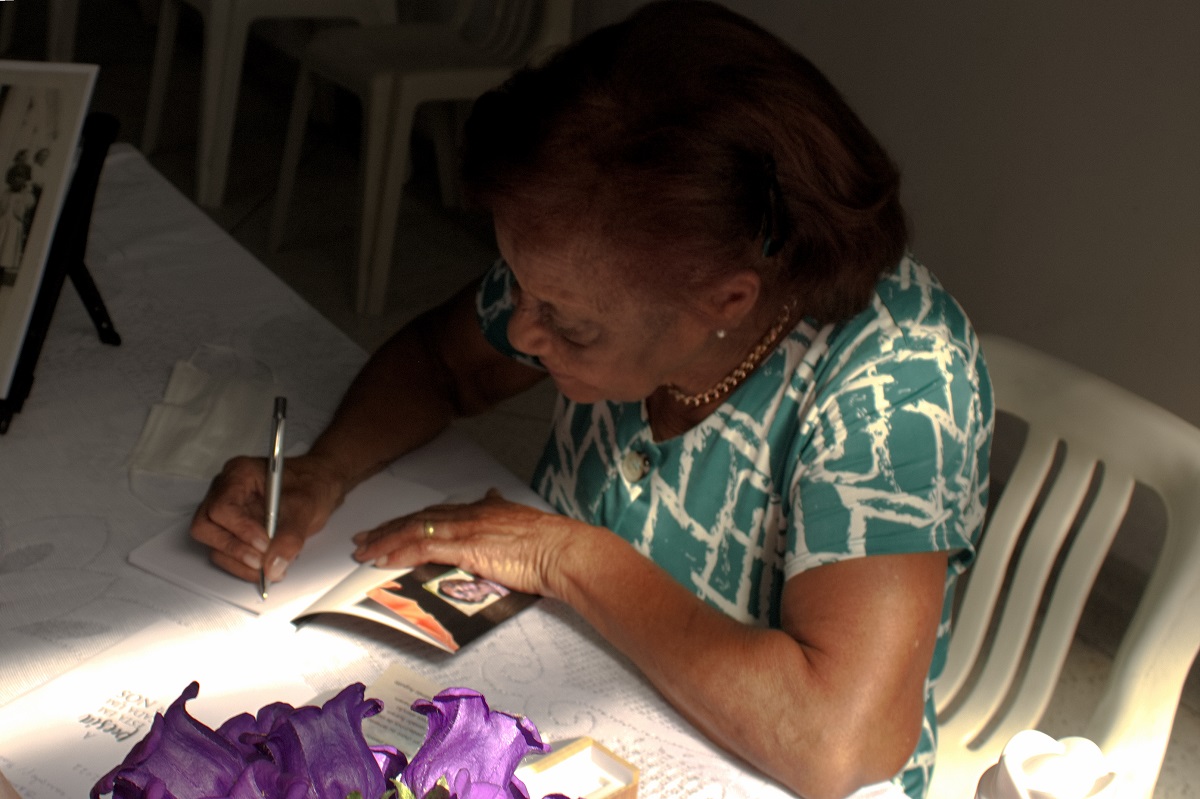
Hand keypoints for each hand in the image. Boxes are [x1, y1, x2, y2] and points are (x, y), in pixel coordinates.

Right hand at [190, 454, 346, 583]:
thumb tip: (273, 565)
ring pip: (213, 544)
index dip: (241, 530)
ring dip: (239, 562)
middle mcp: (225, 491)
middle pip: (206, 527)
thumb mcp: (306, 507)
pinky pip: (224, 553)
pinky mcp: (231, 530)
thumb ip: (290, 537)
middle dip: (234, 549)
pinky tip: (266, 566)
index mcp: (240, 474)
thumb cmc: (310, 485)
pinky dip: (243, 565)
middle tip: (262, 562)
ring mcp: (225, 512)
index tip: (264, 545)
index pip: (221, 507)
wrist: (317, 487)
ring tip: (270, 567)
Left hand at [351, 489, 590, 598]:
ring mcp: (465, 529)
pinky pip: (423, 547)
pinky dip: (399, 551)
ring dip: (385, 541)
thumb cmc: (548, 544)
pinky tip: (383, 558)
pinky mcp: (465, 547)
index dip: (410, 520)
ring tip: (364, 551)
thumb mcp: (520, 518)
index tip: (390, 527)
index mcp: (482, 509)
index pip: (437, 513)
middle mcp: (469, 515)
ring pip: (414, 530)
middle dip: (388, 528)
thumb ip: (502, 508)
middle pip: (418, 518)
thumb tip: (494, 495)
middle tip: (364, 538)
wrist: (562, 550)